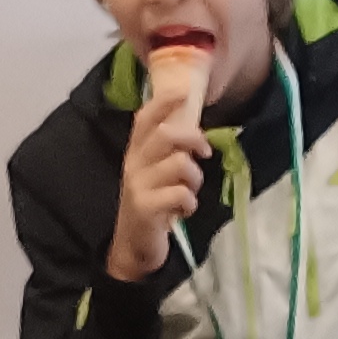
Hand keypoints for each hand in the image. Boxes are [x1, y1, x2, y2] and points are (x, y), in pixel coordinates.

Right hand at [101, 92, 211, 284]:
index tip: (185, 91)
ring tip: (190, 193)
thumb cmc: (151, 206)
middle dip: (192, 138)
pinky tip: (184, 211)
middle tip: (204, 152)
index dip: (164, 103)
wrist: (133, 247)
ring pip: (179, 164)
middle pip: (165, 134)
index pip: (145, 119)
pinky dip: (190, 203)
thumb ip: (168, 153)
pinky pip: (180, 193)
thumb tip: (195, 134)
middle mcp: (134, 164)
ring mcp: (138, 186)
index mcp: (135, 153)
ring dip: (194, 179)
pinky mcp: (145, 208)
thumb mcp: (154, 175)